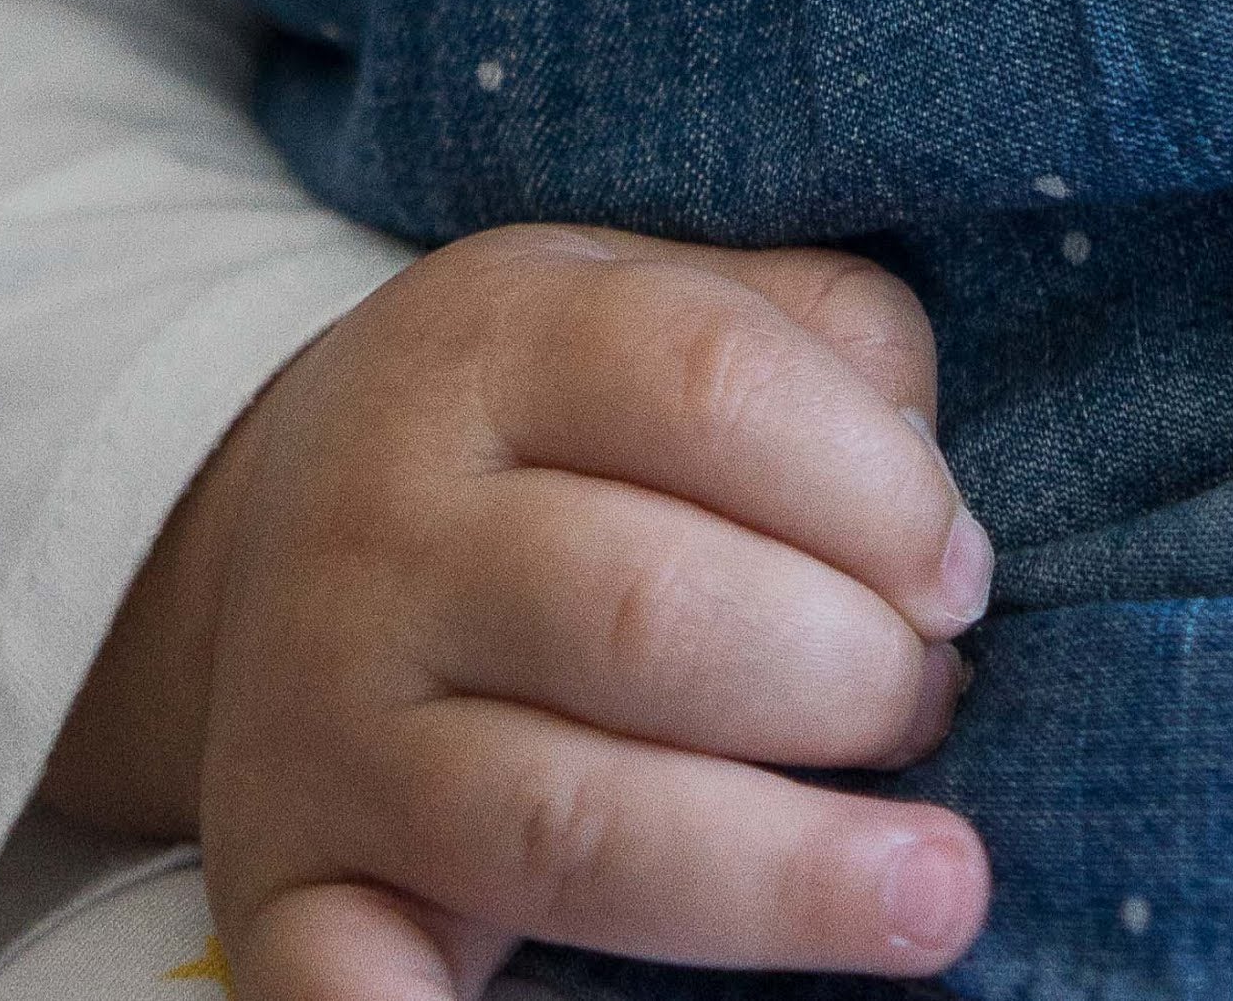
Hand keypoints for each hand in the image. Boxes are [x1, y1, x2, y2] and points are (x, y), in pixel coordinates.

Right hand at [45, 225, 992, 999]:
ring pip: (563, 822)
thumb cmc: (557, 424)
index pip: (709, 381)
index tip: (959, 582)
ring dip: (776, 874)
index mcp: (500, 341)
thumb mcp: (672, 300)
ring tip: (932, 895)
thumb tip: (935, 529)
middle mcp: (390, 524)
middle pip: (645, 610)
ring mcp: (324, 716)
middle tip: (928, 710)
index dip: (877, 490)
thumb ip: (831, 354)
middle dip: (844, 681)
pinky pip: (335, 982)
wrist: (273, 523)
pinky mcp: (282, 879)